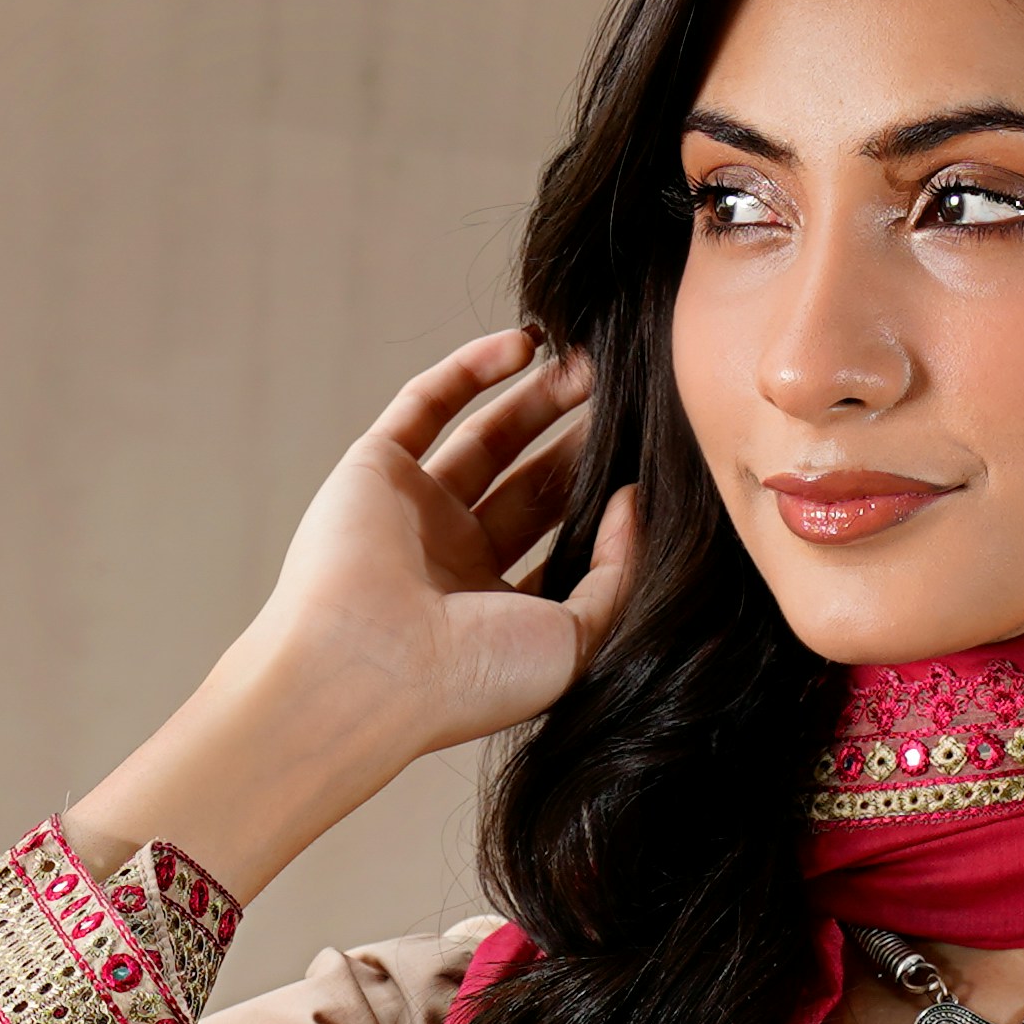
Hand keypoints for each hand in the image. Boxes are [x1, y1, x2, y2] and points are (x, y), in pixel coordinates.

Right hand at [70, 331, 643, 906]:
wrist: (369, 668)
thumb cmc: (471, 678)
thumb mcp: (577, 641)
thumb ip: (618, 573)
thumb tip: (633, 501)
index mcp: (498, 610)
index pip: (561, 539)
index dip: (605, 495)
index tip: (654, 455)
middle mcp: (452, 560)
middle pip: (532, 482)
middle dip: (579, 436)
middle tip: (628, 391)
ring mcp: (411, 512)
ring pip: (486, 437)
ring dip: (538, 396)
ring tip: (592, 360)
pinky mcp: (373, 469)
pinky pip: (425, 404)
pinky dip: (472, 369)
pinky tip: (527, 345)